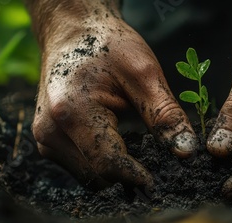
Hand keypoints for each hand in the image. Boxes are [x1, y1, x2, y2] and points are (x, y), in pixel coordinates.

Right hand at [28, 1, 196, 188]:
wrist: (72, 32)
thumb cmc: (108, 45)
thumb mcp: (144, 73)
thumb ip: (166, 115)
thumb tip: (186, 152)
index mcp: (71, 112)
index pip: (108, 164)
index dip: (138, 176)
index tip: (161, 180)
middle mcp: (50, 132)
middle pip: (98, 176)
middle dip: (128, 175)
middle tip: (156, 160)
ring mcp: (45, 139)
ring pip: (89, 177)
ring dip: (115, 171)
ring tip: (135, 145)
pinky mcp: (48, 142)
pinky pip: (81, 167)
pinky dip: (102, 163)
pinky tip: (117, 141)